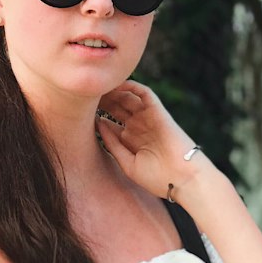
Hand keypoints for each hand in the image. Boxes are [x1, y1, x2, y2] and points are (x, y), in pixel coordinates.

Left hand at [94, 79, 210, 197]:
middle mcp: (139, 127)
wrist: (183, 178)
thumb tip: (98, 124)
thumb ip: (113, 145)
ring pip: (127, 99)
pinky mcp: (158, 111)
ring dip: (112, 92)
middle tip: (84, 95)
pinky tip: (115, 84)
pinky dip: (130, 86)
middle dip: (101, 101)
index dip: (95, 116)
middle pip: (116, 108)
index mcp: (131, 140)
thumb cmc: (157, 178)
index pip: (110, 122)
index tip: (78, 112)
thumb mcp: (128, 164)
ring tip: (97, 88)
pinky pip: (143, 93)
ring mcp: (148, 118)